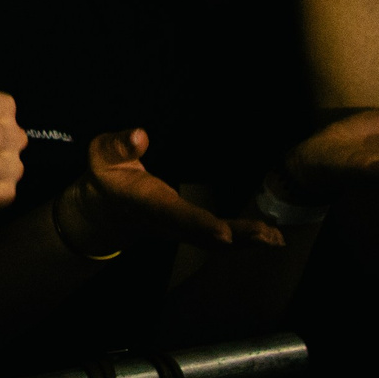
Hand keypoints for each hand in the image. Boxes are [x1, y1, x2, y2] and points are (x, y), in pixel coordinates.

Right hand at [62, 129, 278, 256]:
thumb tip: (139, 135)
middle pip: (204, 234)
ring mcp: (179, 231)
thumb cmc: (107, 177)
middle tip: (268, 236)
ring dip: (246, 242)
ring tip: (276, 239)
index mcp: (147, 203)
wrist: (104, 211)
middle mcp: (166, 222)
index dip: (199, 224)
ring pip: (214, 242)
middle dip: (236, 237)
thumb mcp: (102, 155)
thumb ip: (118, 146)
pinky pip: (217, 240)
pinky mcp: (189, 231)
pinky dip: (243, 241)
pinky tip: (267, 238)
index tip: (225, 232)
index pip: (175, 215)